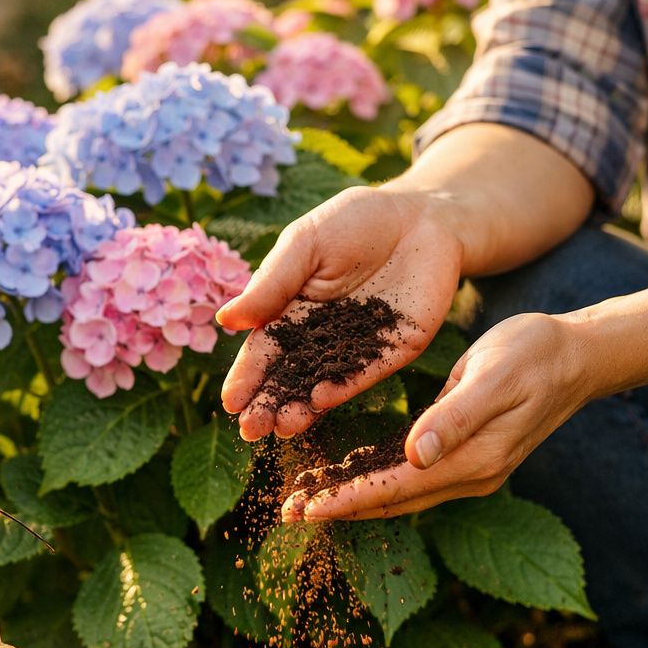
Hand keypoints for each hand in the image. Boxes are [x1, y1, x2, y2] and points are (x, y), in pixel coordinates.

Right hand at [217, 185, 464, 439]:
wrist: (422, 216)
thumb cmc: (354, 222)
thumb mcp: (305, 244)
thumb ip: (271, 283)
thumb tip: (225, 320)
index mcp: (290, 312)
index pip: (263, 352)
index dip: (247, 378)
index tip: (231, 402)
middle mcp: (320, 337)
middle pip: (289, 378)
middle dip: (269, 404)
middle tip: (251, 431)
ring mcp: (356, 347)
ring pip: (323, 384)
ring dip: (301, 408)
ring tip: (282, 427)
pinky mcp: (393, 350)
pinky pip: (364, 374)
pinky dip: (343, 388)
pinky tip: (320, 401)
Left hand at [282, 312, 595, 520]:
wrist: (579, 354)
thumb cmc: (535, 353)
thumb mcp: (493, 374)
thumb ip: (456, 417)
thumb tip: (418, 457)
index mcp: (474, 458)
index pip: (396, 488)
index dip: (348, 499)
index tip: (305, 508)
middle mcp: (471, 475)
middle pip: (393, 501)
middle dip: (340, 507)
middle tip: (288, 512)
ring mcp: (472, 470)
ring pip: (401, 494)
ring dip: (355, 499)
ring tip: (308, 500)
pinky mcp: (469, 457)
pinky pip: (414, 478)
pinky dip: (378, 480)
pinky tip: (350, 475)